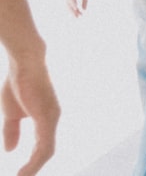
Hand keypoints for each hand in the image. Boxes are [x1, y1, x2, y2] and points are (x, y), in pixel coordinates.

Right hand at [2, 60, 59, 175]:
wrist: (24, 62)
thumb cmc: (19, 83)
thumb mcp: (11, 113)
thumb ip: (12, 131)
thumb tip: (11, 150)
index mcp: (46, 118)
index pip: (44, 146)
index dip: (33, 162)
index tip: (21, 175)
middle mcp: (53, 119)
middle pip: (47, 152)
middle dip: (34, 168)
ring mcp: (53, 117)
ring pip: (47, 151)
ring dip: (34, 168)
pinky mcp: (48, 116)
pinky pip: (45, 143)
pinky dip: (35, 160)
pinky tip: (26, 169)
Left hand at [66, 0, 91, 17]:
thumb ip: (84, 0)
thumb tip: (84, 9)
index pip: (72, 5)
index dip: (76, 11)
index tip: (80, 16)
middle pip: (68, 5)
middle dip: (73, 12)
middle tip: (77, 18)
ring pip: (68, 3)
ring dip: (72, 9)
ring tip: (77, 15)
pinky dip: (72, 3)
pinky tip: (76, 8)